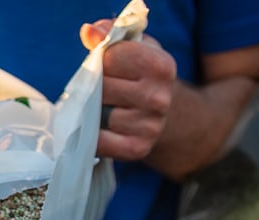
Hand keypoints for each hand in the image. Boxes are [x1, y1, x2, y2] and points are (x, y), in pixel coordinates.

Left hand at [80, 20, 176, 161]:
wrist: (170, 115)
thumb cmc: (143, 77)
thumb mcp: (134, 49)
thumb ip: (109, 36)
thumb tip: (89, 32)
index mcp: (161, 66)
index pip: (110, 58)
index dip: (100, 61)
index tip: (105, 66)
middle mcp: (159, 97)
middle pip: (101, 88)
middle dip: (93, 87)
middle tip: (99, 90)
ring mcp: (149, 126)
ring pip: (98, 115)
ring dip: (91, 112)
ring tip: (101, 108)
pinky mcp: (137, 148)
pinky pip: (99, 141)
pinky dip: (92, 134)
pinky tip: (99, 127)